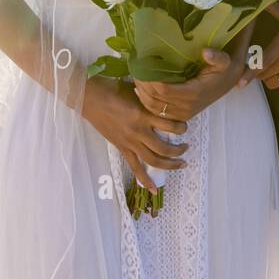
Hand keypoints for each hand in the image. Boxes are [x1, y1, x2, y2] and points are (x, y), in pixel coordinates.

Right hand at [82, 76, 189, 195]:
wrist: (91, 98)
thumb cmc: (114, 89)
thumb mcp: (138, 91)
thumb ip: (152, 100)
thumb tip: (168, 101)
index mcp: (144, 115)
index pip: (170, 125)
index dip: (182, 127)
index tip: (185, 126)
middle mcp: (139, 131)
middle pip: (164, 148)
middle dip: (179, 151)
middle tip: (186, 147)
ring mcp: (130, 142)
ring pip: (153, 160)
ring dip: (170, 165)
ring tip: (181, 163)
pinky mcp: (122, 148)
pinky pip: (135, 168)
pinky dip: (145, 179)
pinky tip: (153, 190)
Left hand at [133, 44, 242, 121]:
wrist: (230, 82)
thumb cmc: (224, 70)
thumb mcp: (225, 61)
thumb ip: (217, 57)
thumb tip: (206, 52)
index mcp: (193, 93)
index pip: (163, 90)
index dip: (149, 80)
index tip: (141, 66)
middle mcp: (186, 107)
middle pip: (155, 100)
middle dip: (142, 86)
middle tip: (134, 70)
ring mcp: (183, 114)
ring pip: (154, 108)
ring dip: (142, 94)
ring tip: (135, 78)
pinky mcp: (180, 116)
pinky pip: (158, 113)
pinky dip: (147, 103)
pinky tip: (140, 90)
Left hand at [243, 2, 278, 91]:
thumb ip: (274, 10)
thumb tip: (260, 0)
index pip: (261, 63)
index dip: (249, 74)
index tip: (239, 83)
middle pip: (265, 75)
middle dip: (260, 71)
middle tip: (263, 63)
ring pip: (275, 83)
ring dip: (272, 77)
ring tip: (277, 67)